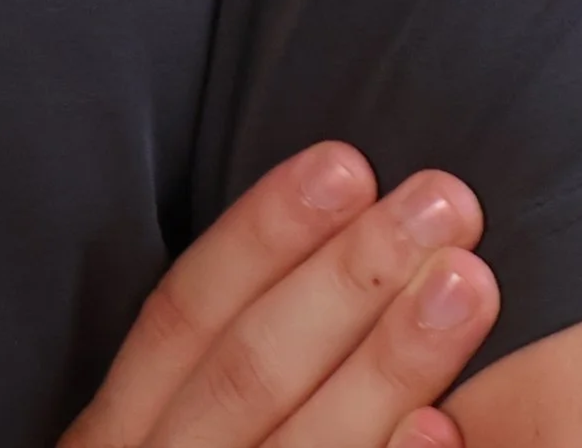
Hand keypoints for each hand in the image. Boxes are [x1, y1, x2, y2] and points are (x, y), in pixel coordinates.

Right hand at [62, 145, 499, 447]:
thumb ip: (198, 384)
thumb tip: (313, 265)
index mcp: (110, 442)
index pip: (182, 315)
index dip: (261, 233)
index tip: (344, 161)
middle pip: (248, 373)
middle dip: (348, 276)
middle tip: (439, 201)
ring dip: (390, 363)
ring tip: (471, 285)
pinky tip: (446, 435)